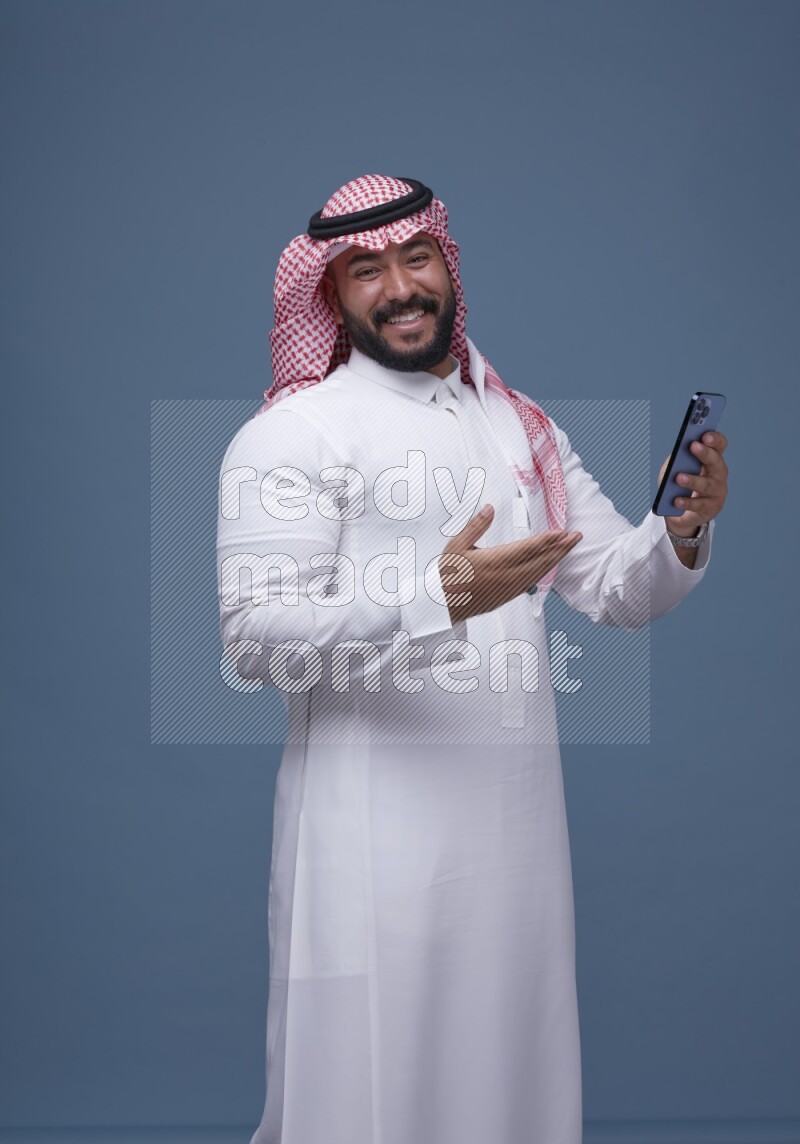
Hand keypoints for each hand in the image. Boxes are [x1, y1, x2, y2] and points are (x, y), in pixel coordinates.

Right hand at [438, 504, 581, 622]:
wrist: (442, 605)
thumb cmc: (447, 575)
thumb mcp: (455, 546)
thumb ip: (475, 526)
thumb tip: (489, 508)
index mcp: (493, 561)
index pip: (526, 549)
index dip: (546, 540)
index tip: (561, 532)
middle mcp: (505, 576)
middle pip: (540, 561)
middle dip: (561, 548)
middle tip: (577, 536)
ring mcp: (508, 588)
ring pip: (539, 573)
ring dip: (556, 560)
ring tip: (568, 548)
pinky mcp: (507, 596)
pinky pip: (531, 583)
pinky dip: (544, 572)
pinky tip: (550, 565)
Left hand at [659, 431, 728, 537]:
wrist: (678, 512)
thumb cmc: (677, 486)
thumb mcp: (674, 469)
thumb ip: (676, 460)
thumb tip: (678, 455)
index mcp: (711, 459)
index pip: (719, 445)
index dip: (715, 439)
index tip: (705, 434)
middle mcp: (719, 474)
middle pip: (716, 461)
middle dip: (705, 453)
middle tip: (693, 446)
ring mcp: (717, 492)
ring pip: (707, 484)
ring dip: (693, 480)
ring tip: (678, 477)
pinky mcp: (711, 508)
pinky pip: (700, 505)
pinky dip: (687, 502)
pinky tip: (676, 500)